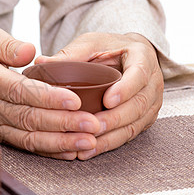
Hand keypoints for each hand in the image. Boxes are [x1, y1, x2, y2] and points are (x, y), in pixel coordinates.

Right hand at [0, 26, 100, 159]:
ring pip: (28, 137)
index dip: (47, 97)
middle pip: (28, 118)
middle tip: (92, 125)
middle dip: (63, 123)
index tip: (75, 100)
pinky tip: (71, 151)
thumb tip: (31, 52)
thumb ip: (7, 43)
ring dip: (60, 142)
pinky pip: (25, 145)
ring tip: (89, 142)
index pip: (19, 90)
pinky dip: (48, 150)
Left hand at [36, 32, 163, 159]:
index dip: (126, 89)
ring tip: (88, 144)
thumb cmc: (108, 48)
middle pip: (138, 105)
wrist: (126, 55)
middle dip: (115, 119)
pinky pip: (129, 134)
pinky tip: (90, 150)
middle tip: (93, 127)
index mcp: (142, 57)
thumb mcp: (90, 44)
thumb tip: (41, 62)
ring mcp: (151, 103)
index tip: (108, 100)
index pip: (139, 74)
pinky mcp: (143, 119)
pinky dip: (110, 144)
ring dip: (111, 137)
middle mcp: (152, 82)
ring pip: (135, 124)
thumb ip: (70, 54)